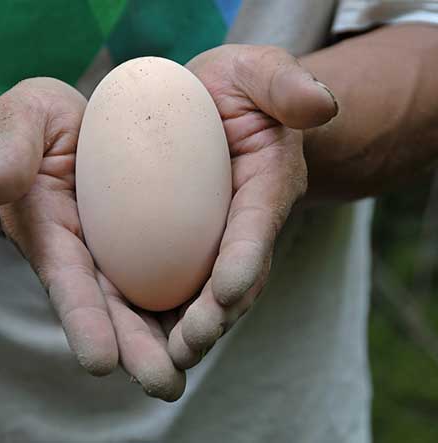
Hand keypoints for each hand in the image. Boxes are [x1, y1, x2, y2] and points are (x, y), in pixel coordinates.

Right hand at [0, 78, 184, 400]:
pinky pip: (165, 275)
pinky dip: (186, 301)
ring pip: (139, 304)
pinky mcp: (138, 245)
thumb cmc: (32, 126)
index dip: (82, 319)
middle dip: (133, 348)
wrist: (57, 133)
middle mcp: (80, 255)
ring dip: (163, 339)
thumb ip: (8, 151)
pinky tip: (215, 320)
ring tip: (188, 371)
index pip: (64, 279)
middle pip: (107, 309)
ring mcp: (110, 255)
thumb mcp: (19, 122)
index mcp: (47, 230)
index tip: (98, 361)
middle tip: (164, 383)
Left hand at [165, 45, 338, 368]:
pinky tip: (135, 343)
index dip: (247, 256)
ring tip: (163, 362)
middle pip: (235, 276)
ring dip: (188, 332)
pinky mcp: (186, 253)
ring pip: (207, 297)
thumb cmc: (235, 90)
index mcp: (266, 182)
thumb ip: (283, 82)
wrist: (212, 113)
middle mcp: (245, 224)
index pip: (259, 222)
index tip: (230, 289)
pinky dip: (158, 318)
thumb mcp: (256, 72)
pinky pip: (175, 289)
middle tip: (190, 343)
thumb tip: (320, 105)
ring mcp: (217, 245)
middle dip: (216, 314)